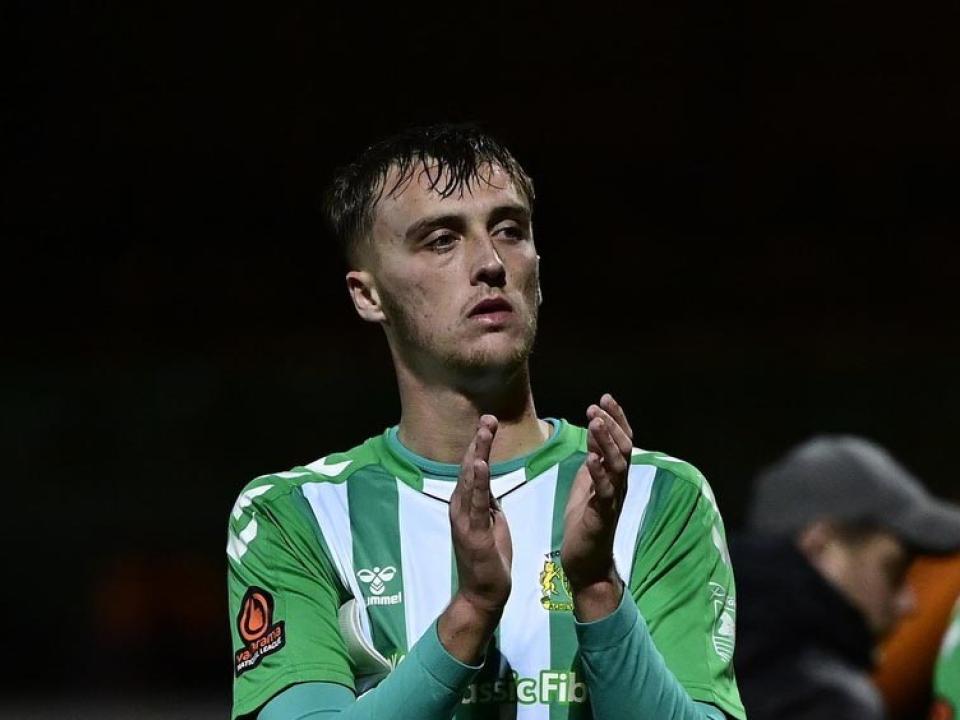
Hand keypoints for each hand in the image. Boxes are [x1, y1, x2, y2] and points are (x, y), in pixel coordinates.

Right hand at [439, 415, 512, 662]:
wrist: (483, 594)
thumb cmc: (489, 559)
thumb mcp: (491, 523)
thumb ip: (487, 503)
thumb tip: (488, 485)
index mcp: (466, 504)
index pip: (473, 468)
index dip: (479, 444)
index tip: (489, 422)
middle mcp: (459, 507)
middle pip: (469, 467)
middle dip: (479, 441)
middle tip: (488, 418)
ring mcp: (464, 519)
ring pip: (470, 480)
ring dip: (478, 453)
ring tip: (484, 432)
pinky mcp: (473, 532)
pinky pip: (476, 503)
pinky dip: (479, 482)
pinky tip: (482, 464)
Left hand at [561, 395, 632, 613]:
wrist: (586, 563)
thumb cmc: (586, 522)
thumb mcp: (588, 483)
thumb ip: (594, 458)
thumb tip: (596, 432)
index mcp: (614, 475)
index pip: (622, 440)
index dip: (616, 418)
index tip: (604, 398)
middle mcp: (619, 484)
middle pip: (624, 448)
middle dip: (612, 425)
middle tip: (596, 407)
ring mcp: (613, 500)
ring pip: (618, 466)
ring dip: (607, 443)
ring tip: (595, 423)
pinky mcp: (603, 516)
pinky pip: (605, 491)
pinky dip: (599, 473)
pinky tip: (590, 458)